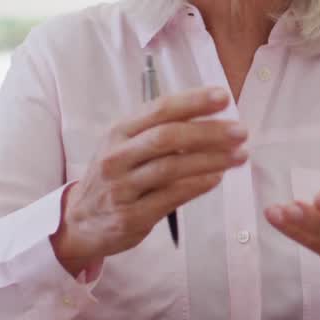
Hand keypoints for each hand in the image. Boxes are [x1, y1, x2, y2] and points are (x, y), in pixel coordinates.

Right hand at [52, 86, 246, 274]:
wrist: (78, 222)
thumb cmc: (114, 177)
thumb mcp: (125, 147)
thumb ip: (158, 131)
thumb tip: (210, 118)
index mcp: (119, 132)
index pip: (159, 109)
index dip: (193, 101)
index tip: (223, 97)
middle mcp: (118, 157)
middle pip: (168, 137)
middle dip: (208, 131)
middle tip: (240, 131)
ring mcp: (122, 187)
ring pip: (171, 167)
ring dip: (211, 159)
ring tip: (239, 155)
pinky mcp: (130, 216)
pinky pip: (170, 197)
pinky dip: (197, 185)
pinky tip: (217, 178)